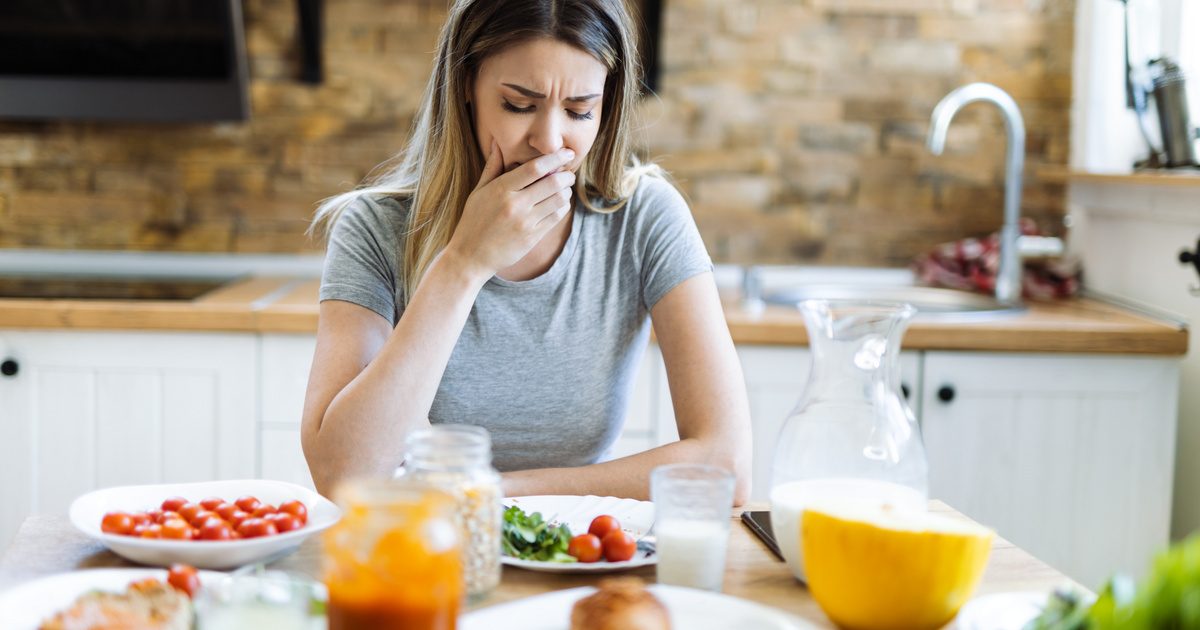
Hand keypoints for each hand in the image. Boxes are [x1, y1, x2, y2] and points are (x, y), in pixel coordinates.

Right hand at [445, 142, 575, 280]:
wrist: (470, 257)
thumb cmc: (473, 221)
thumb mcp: (478, 192)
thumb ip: (492, 167)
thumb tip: (497, 142)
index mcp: (501, 189)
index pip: (535, 168)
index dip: (555, 157)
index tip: (567, 152)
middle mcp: (515, 205)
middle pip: (552, 182)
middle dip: (566, 175)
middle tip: (568, 173)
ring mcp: (525, 222)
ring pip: (558, 200)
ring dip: (566, 191)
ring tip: (564, 188)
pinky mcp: (532, 237)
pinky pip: (556, 217)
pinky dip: (562, 207)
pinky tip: (559, 204)